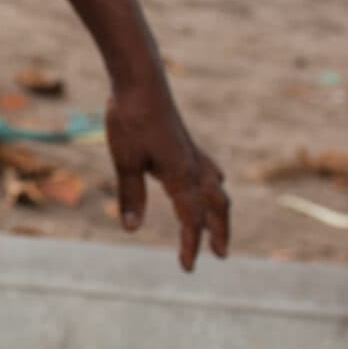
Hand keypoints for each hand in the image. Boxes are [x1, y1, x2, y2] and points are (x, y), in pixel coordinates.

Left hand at [104, 75, 229, 270]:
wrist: (139, 81)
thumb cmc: (130, 119)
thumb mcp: (125, 161)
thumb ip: (130, 195)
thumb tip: (131, 229)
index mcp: (181, 176)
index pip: (192, 219)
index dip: (191, 244)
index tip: (188, 267)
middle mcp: (193, 166)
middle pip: (216, 206)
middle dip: (220, 231)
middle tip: (222, 255)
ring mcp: (191, 152)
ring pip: (216, 188)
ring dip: (220, 210)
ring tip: (219, 227)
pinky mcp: (185, 142)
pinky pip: (209, 170)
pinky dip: (214, 185)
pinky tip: (211, 183)